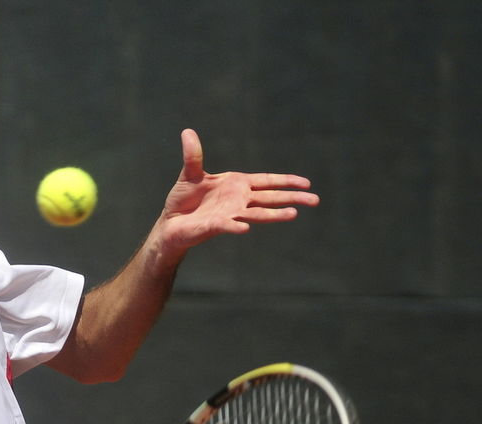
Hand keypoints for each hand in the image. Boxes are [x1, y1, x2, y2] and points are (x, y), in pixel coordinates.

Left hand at [156, 128, 319, 256]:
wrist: (171, 222)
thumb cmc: (183, 199)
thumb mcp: (189, 174)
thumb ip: (193, 155)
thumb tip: (187, 131)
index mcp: (237, 185)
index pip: (267, 182)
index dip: (286, 181)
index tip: (306, 183)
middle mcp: (238, 200)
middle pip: (270, 198)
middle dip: (292, 198)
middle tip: (315, 200)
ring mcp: (230, 214)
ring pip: (257, 214)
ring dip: (274, 214)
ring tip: (293, 214)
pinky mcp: (215, 226)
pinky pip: (228, 226)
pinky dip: (237, 226)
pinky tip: (246, 228)